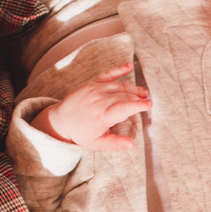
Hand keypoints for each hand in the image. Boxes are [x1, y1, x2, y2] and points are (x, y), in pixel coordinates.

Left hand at [32, 62, 150, 151]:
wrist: (60, 120)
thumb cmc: (80, 133)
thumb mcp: (96, 144)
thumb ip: (115, 143)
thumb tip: (131, 145)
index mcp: (102, 115)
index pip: (124, 108)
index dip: (138, 105)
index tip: (149, 104)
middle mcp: (99, 99)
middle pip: (124, 96)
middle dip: (138, 98)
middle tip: (148, 101)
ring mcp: (95, 89)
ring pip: (119, 85)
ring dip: (133, 88)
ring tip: (144, 92)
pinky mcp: (92, 82)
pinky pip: (108, 74)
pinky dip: (119, 69)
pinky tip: (129, 66)